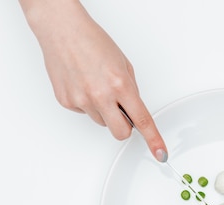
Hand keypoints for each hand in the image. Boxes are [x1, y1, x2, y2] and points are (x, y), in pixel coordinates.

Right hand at [20, 0, 166, 160]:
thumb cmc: (92, 42)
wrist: (62, 31)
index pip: (142, 121)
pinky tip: (82, 84)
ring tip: (96, 86)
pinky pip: (84, 113)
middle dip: (125, 126)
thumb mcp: (123, 65)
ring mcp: (82, 101)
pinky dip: (86, 103)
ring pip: (102, 122)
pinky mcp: (67, 102)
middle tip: (121, 110)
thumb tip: (132, 111)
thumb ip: (130, 91)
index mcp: (120, 85)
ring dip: (104, 111)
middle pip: (121, 133)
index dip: (153, 140)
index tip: (160, 154)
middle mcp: (101, 96)